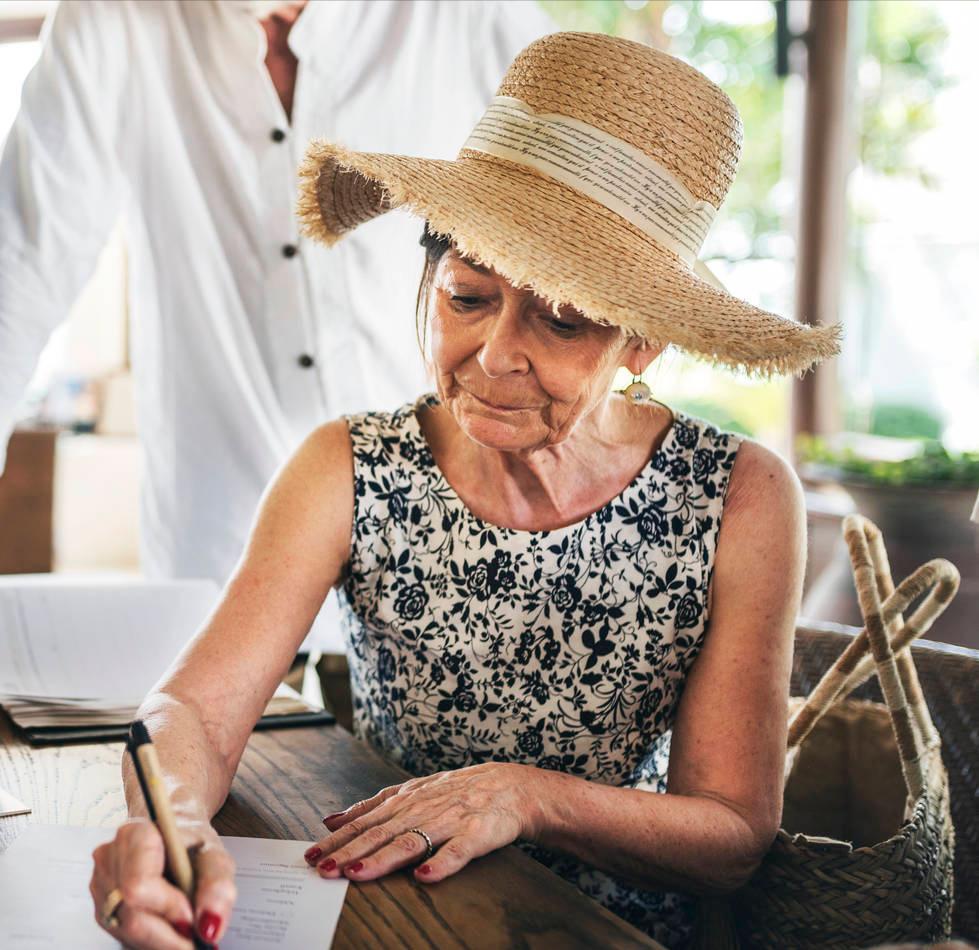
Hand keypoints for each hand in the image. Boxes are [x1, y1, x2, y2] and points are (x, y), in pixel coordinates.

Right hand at [90, 817, 235, 948]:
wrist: (174, 837)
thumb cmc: (191, 843)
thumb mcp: (214, 856)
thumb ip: (217, 885)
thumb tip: (209, 925)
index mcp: (134, 835)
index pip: (138, 885)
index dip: (167, 908)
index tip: (191, 918)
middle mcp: (109, 860)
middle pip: (131, 917)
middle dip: (167, 936)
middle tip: (194, 937)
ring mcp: (100, 886)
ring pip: (125, 932)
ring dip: (159, 939)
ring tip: (184, 927)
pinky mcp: (101, 908)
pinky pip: (123, 937)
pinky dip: (149, 939)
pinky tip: (167, 926)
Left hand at [303, 763, 543, 882]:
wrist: (509, 786)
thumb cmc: (455, 791)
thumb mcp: (412, 791)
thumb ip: (372, 806)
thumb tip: (330, 818)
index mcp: (405, 800)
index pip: (364, 821)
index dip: (337, 839)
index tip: (310, 856)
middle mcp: (422, 808)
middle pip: (381, 832)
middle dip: (350, 851)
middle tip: (323, 868)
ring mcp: (449, 821)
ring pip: (412, 840)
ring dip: (384, 858)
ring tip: (359, 873)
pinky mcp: (476, 835)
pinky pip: (458, 851)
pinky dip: (441, 862)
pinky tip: (425, 876)